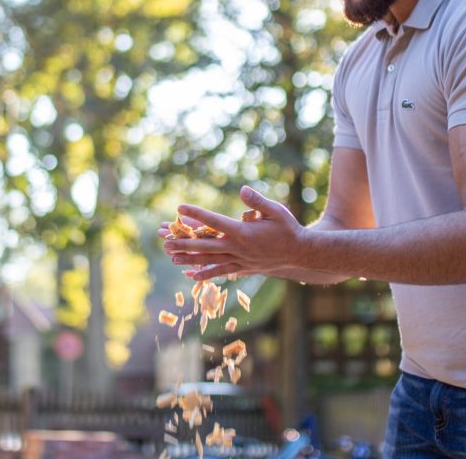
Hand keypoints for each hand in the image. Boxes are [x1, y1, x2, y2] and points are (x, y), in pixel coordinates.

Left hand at [161, 185, 304, 280]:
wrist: (301, 253)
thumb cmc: (288, 228)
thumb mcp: (276, 210)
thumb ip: (257, 201)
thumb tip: (242, 190)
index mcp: (243, 232)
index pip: (214, 222)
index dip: (196, 214)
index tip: (180, 208)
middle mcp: (238, 248)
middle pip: (205, 245)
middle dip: (183, 243)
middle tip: (164, 241)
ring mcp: (240, 260)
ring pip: (209, 260)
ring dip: (189, 258)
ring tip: (171, 257)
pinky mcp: (243, 268)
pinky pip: (221, 272)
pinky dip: (206, 273)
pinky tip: (192, 275)